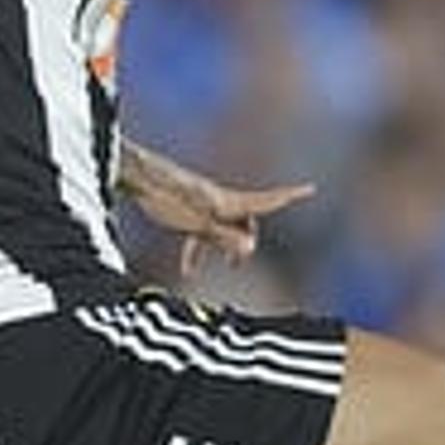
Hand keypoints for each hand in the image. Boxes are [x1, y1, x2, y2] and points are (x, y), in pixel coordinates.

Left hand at [124, 148, 314, 280]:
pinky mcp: (184, 203)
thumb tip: (251, 249)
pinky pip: (200, 226)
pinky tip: (186, 266)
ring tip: (207, 268)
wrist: (133, 176)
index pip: (266, 200)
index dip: (289, 196)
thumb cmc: (164, 197)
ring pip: (221, 226)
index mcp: (226, 201)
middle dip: (245, 240)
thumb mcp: (195, 223)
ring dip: (218, 247)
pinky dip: (197, 245)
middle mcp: (218, 198)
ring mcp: (201, 200)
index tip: (310, 188)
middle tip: (237, 265)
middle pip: (244, 219)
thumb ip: (223, 238)